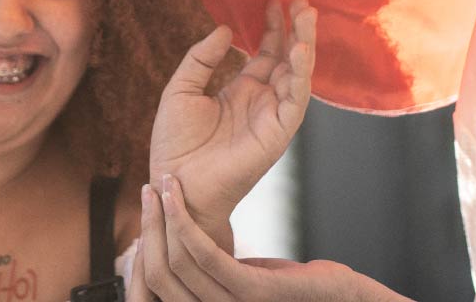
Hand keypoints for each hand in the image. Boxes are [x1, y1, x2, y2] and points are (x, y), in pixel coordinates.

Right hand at [130, 176, 409, 301]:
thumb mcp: (239, 278)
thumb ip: (208, 270)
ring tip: (159, 184)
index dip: (138, 253)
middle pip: (158, 275)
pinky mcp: (253, 292)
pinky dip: (185, 223)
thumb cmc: (286, 285)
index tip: (142, 216)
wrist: (337, 297)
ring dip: (163, 218)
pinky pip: (208, 255)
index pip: (153, 291)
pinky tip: (178, 198)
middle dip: (149, 228)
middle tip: (146, 190)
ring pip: (177, 263)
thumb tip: (174, 245)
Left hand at [148, 0, 315, 250]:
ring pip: (298, 74)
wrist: (175, 182)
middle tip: (301, 0)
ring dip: (304, 44)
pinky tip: (299, 49)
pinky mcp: (278, 132)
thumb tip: (226, 29)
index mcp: (242, 90)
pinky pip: (296, 100)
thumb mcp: (181, 89)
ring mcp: (272, 116)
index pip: (266, 53)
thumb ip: (202, 58)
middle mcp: (262, 101)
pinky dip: (301, 75)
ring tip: (305, 14)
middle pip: (288, 58)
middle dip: (296, 29)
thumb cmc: (174, 143)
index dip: (273, 27)